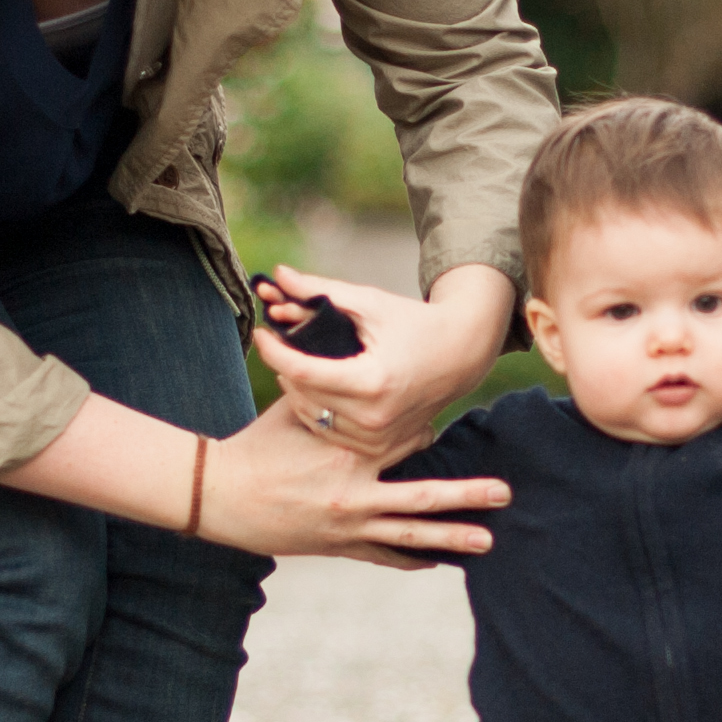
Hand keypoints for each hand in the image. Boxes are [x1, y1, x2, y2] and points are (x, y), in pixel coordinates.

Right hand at [201, 395, 505, 566]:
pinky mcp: (337, 546)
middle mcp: (355, 493)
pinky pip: (382, 555)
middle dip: (466, 495)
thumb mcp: (294, 407)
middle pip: (423, 496)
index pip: (405, 443)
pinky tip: (436, 561)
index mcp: (347, 453)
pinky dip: (410, 557)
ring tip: (488, 540)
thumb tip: (347, 352)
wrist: (220, 496)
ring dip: (452, 537)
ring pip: (410, 533)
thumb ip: (330, 390)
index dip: (428, 434)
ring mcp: (348, 524)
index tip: (444, 430)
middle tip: (504, 493)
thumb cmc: (256, 445)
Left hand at [252, 261, 513, 465]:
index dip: (273, 350)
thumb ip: (320, 290)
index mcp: (372, 381)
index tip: (260, 332)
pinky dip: (316, 410)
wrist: (461, 355)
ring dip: (296, 389)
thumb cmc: (415, 323)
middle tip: (278, 343)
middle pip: (302, 394)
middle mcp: (374, 416)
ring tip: (296, 364)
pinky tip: (314, 387)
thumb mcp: (370, 303)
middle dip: (283, 366)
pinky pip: (329, 432)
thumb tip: (278, 273)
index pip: (302, 370)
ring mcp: (377, 438)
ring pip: (311, 416)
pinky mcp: (379, 448)